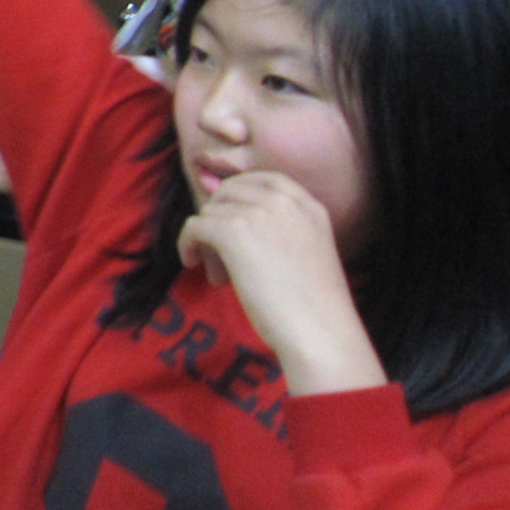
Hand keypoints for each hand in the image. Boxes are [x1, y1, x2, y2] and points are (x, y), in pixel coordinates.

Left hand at [176, 171, 384, 396]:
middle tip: (218, 249)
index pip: (264, 178)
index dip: (238, 192)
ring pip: (211, 210)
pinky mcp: (234, 231)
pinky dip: (187, 243)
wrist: (321, 331)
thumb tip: (226, 208)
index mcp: (309, 206)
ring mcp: (259, 213)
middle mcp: (285, 202)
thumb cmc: (315, 305)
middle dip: (219, 216)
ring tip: (217, 269)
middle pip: (230, 190)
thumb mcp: (306, 250)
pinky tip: (192, 262)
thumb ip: (277, 227)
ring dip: (206, 237)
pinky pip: (194, 226)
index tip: (228, 214)